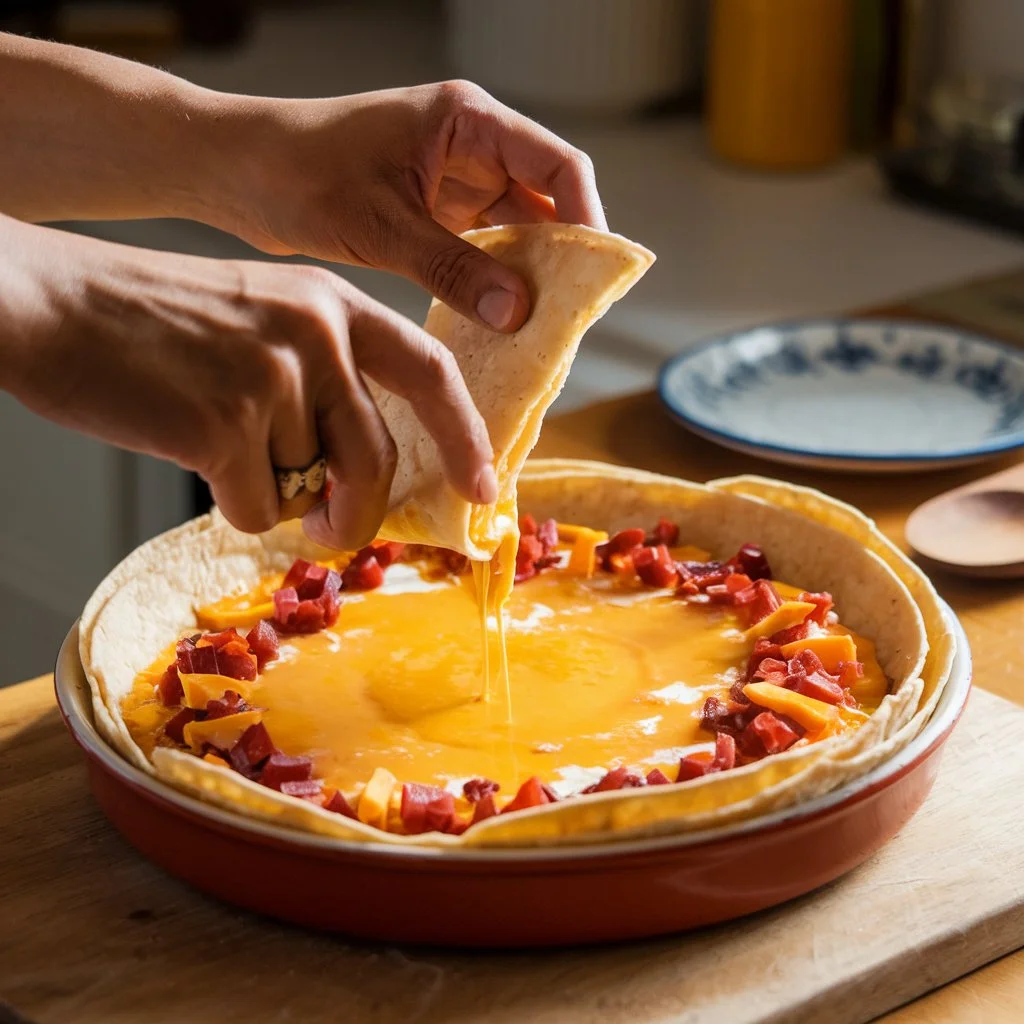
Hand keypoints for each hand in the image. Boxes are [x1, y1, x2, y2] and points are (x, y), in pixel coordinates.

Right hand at [0, 216, 494, 548]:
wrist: (47, 303)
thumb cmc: (150, 321)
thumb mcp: (260, 320)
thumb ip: (322, 384)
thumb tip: (357, 479)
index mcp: (332, 301)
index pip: (430, 370)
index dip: (464, 435)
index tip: (482, 486)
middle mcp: (316, 334)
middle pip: (376, 457)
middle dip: (358, 511)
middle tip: (328, 529)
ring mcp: (275, 377)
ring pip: (308, 486)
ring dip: (268, 488)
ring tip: (210, 433)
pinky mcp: (227, 425)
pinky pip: (258, 509)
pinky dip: (229, 503)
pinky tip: (186, 446)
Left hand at [206, 81, 606, 331]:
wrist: (235, 172)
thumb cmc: (297, 174)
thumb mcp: (381, 228)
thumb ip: (453, 268)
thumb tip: (519, 312)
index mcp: (466, 120)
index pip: (557, 166)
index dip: (587, 219)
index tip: (594, 276)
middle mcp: (469, 145)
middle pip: (544, 201)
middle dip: (560, 258)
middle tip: (571, 316)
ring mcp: (451, 179)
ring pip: (515, 229)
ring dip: (527, 275)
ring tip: (540, 327)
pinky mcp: (431, 210)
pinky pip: (480, 247)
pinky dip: (492, 281)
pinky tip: (498, 319)